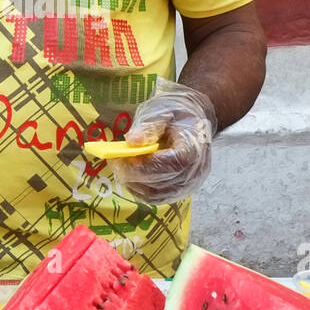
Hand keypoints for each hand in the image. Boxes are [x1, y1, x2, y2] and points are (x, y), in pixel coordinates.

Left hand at [112, 78, 217, 204]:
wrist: (195, 119)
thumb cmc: (177, 113)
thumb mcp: (162, 111)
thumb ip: (148, 126)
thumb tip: (132, 141)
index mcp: (192, 149)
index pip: (166, 165)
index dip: (142, 165)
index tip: (121, 157)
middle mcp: (194, 172)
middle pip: (159, 183)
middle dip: (132, 175)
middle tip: (115, 162)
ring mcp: (189, 185)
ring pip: (156, 195)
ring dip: (134, 185)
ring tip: (121, 167)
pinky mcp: (182, 191)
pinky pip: (158, 198)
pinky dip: (140, 191)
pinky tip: (130, 177)